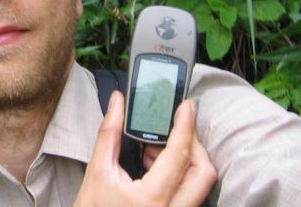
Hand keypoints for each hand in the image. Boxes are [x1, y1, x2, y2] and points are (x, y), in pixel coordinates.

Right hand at [74, 91, 215, 206]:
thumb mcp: (98, 172)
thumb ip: (110, 133)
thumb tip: (117, 102)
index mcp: (151, 200)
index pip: (179, 155)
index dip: (185, 126)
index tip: (187, 107)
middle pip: (203, 172)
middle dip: (193, 144)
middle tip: (175, 127)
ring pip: (200, 185)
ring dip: (185, 160)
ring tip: (155, 150)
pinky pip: (191, 195)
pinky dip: (180, 175)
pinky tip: (156, 167)